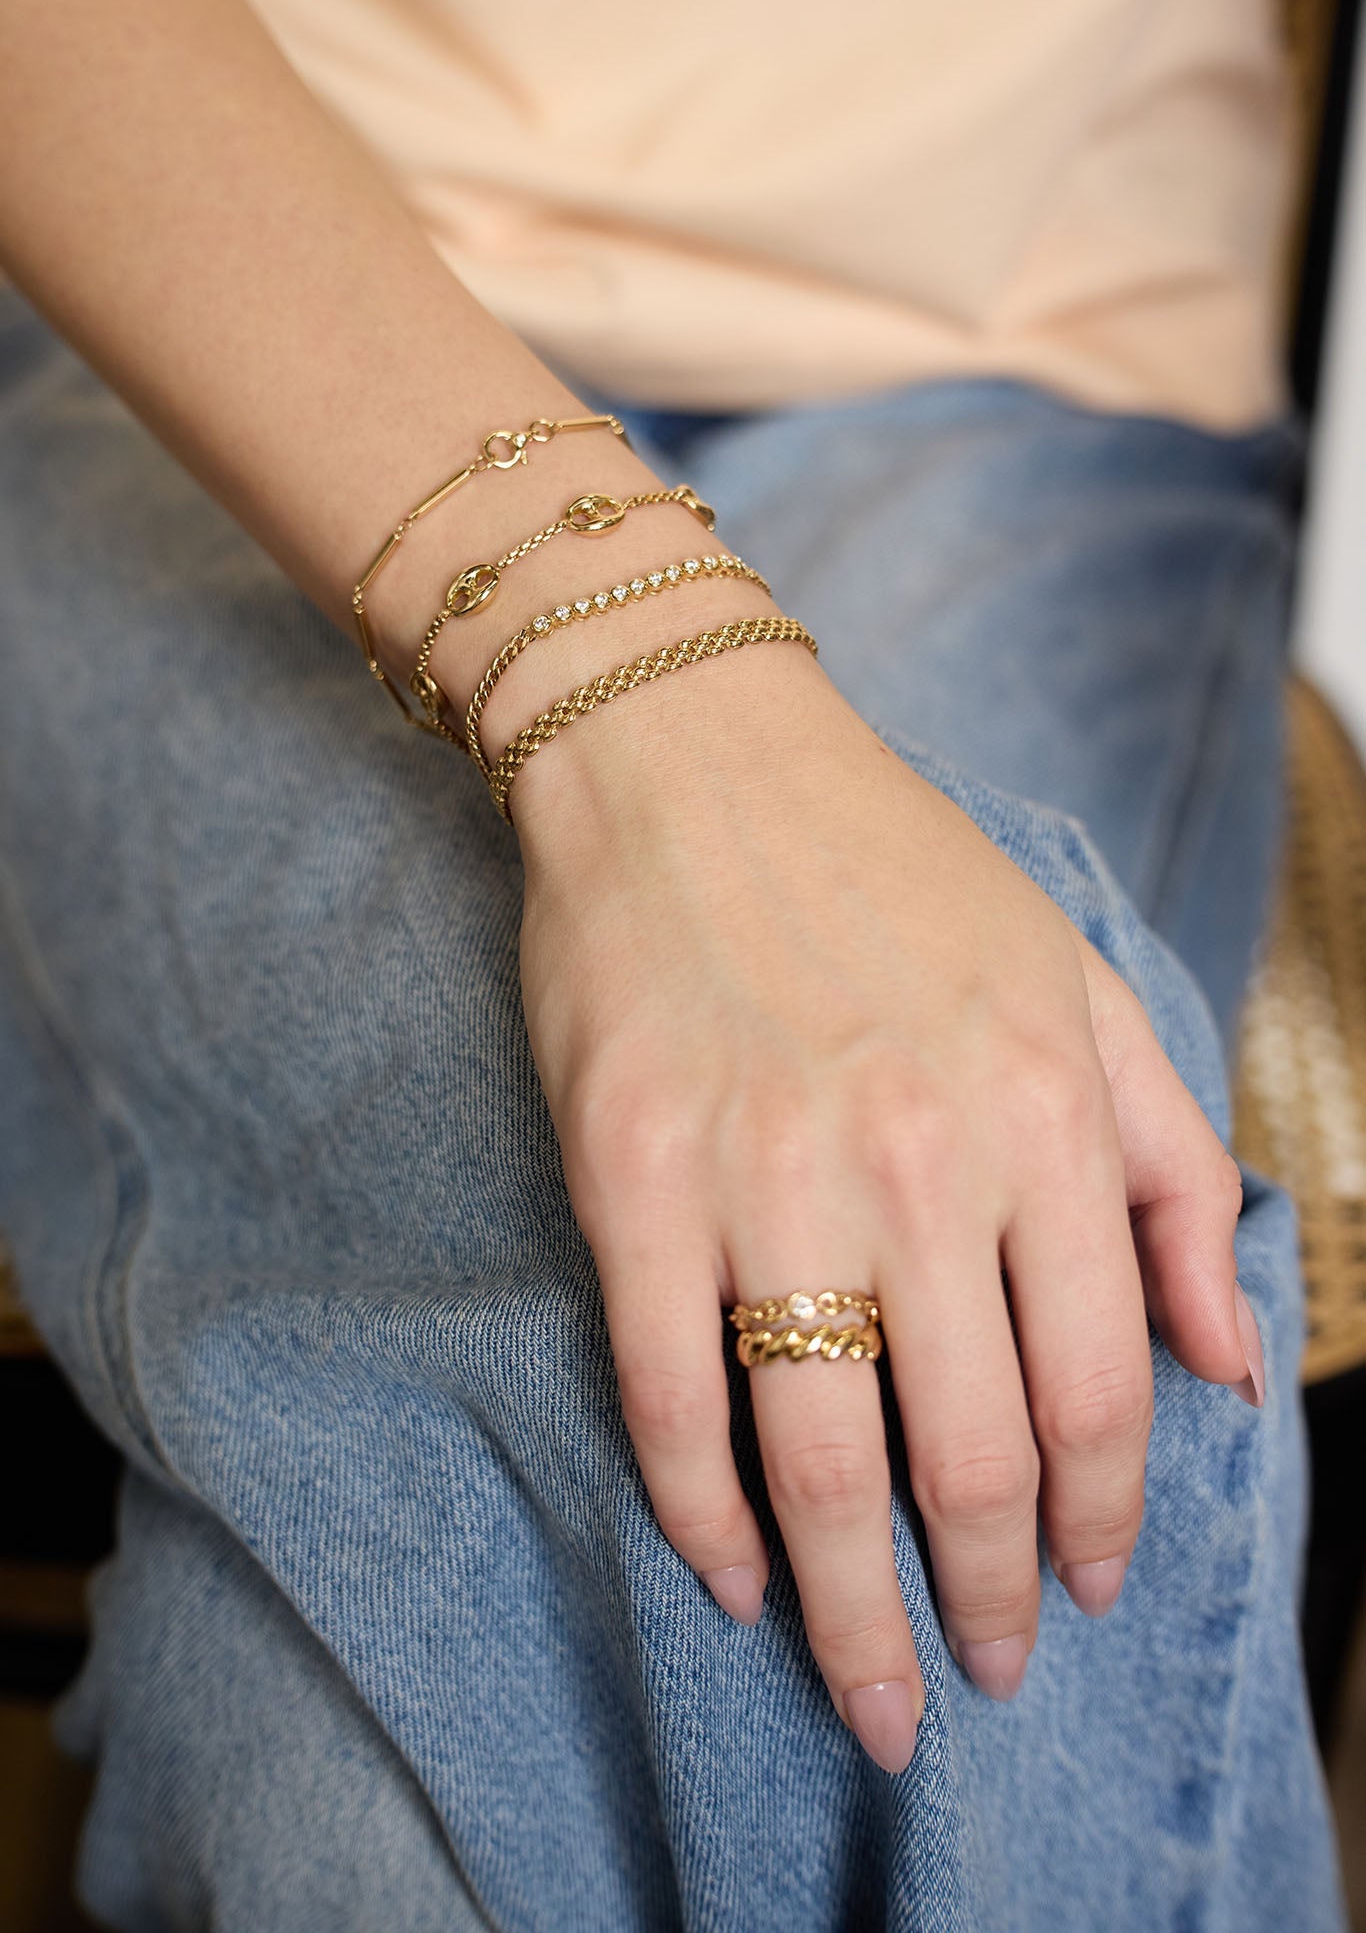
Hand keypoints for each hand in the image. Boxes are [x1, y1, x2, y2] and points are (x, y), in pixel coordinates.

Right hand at [514, 641, 1261, 1774]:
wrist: (690, 758)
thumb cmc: (894, 871)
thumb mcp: (1081, 985)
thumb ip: (1173, 1169)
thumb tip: (1230, 1364)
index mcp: (1046, 1114)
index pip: (1101, 1388)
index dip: (1096, 1519)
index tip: (1077, 1590)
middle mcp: (920, 1158)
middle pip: (969, 1453)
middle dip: (983, 1599)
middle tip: (977, 1675)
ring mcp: (766, 1172)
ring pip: (820, 1456)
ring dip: (852, 1610)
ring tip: (870, 1693)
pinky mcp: (633, 1174)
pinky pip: (668, 1391)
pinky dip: (701, 1511)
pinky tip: (734, 1576)